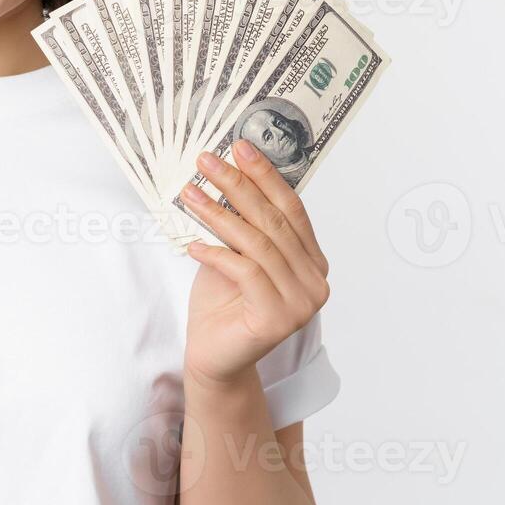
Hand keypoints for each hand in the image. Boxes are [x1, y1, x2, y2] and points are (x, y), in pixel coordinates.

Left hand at [179, 139, 330, 391]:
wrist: (214, 357)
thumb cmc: (223, 304)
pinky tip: (192, 244)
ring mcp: (300, 303)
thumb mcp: (234, 252)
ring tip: (189, 194)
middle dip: (238, 186)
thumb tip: (227, 170)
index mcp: (312, 261)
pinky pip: (245, 272)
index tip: (240, 147)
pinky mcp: (277, 319)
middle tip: (208, 161)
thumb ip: (243, 222)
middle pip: (274, 221)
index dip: (266, 176)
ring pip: (258, 244)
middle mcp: (315, 281)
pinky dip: (217, 254)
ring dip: (219, 214)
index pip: (291, 208)